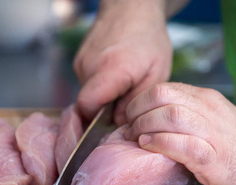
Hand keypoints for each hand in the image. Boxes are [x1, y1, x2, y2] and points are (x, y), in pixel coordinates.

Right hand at [73, 0, 172, 124]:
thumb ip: (137, 101)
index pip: (87, 106)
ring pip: (88, 94)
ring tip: (124, 84)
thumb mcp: (156, 73)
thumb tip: (119, 122)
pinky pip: (87, 83)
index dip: (97, 121)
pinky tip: (116, 76)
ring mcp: (81, 62)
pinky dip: (101, 86)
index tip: (113, 121)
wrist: (130, 6)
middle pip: (88, 104)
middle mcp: (89, 66)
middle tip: (126, 101)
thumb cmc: (149, 38)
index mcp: (110, 70)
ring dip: (104, 97)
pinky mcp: (79, 61)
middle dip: (105, 110)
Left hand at [124, 83, 235, 184]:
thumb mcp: (211, 120)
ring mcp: (212, 132)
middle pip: (161, 95)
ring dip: (143, 125)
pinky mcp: (214, 158)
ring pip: (169, 114)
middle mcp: (207, 110)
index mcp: (205, 99)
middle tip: (128, 128)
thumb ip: (185, 115)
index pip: (162, 88)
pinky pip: (181, 143)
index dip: (138, 101)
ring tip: (136, 138)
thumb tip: (147, 122)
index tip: (129, 118)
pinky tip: (148, 145)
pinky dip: (159, 142)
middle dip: (136, 110)